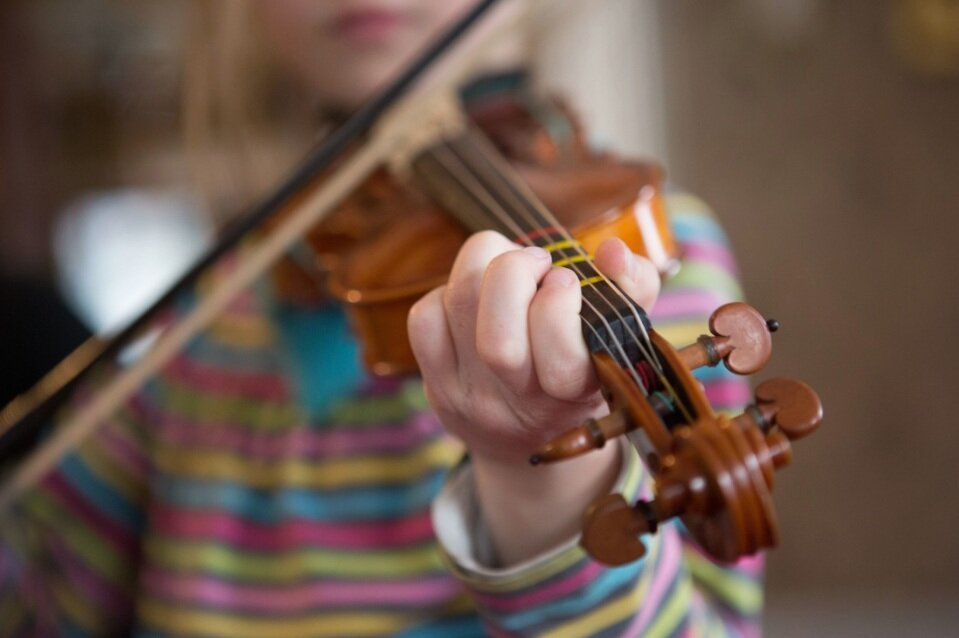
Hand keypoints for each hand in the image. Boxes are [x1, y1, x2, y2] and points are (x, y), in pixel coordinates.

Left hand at [408, 231, 659, 464]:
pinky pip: (425, 318)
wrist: (523, 439)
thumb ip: (632, 288)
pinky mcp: (435, 383)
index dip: (561, 303)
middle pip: (498, 341)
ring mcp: (471, 396)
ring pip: (458, 308)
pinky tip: (473, 300)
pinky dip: (446, 293)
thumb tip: (612, 251)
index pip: (561, 358)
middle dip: (514, 273)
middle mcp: (519, 403)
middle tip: (535, 263)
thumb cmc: (581, 367)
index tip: (567, 282)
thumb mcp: (617, 336)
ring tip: (507, 267)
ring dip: (482, 265)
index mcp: (575, 393)